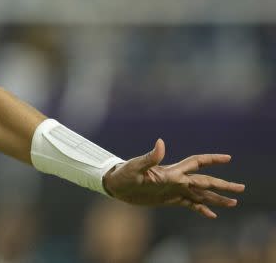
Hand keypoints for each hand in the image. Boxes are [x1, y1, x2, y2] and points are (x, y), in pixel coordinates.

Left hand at [102, 139, 244, 218]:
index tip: (228, 158)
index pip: (196, 163)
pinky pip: (189, 204)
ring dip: (216, 198)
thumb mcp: (135, 166)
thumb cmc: (123, 173)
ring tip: (234, 203)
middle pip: (204, 181)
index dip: (211, 159)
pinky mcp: (168, 199)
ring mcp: (173, 190)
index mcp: (171, 172)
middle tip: (242, 188)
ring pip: (200, 195)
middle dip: (223, 185)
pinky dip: (201, 209)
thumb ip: (149, 157)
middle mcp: (176, 180)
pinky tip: (212, 214)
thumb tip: (160, 142)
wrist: (115, 185)